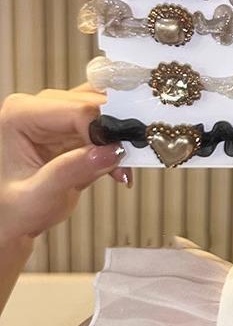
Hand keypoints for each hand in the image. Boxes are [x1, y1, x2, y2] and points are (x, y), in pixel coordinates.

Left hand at [0, 84, 131, 245]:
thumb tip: (111, 150)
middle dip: (116, 134)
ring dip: (121, 136)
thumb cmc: (13, 210)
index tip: (119, 156)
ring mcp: (58, 112)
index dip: (105, 131)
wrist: (11, 220)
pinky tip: (117, 165)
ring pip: (106, 108)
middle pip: (95, 105)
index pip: (78, 111)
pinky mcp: (74, 123)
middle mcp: (39, 106)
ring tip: (121, 166)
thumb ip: (71, 172)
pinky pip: (108, 121)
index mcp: (20, 115)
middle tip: (127, 163)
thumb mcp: (37, 198)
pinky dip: (119, 141)